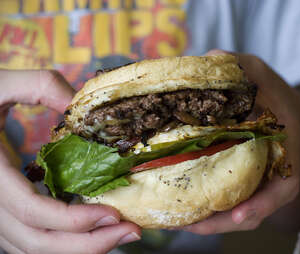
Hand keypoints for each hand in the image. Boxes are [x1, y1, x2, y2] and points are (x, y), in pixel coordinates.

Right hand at [0, 70, 140, 253]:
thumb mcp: (1, 83)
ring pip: (30, 248)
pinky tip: (88, 229)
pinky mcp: (0, 211)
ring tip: (117, 234)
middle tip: (130, 232)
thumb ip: (41, 85)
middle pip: (35, 242)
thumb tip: (83, 105)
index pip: (32, 211)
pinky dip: (60, 241)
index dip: (74, 220)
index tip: (114, 214)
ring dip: (77, 248)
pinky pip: (26, 240)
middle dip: (87, 245)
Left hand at [178, 50, 299, 233]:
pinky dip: (209, 210)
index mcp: (286, 149)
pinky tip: (183, 211)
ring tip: (177, 224)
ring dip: (210, 221)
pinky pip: (230, 201)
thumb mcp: (261, 75)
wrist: (284, 112)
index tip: (241, 217)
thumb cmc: (273, 94)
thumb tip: (211, 59)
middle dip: (222, 222)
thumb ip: (241, 67)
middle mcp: (275, 172)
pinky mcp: (245, 182)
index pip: (284, 186)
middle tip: (189, 226)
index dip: (264, 204)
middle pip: (254, 209)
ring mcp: (260, 180)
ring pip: (239, 211)